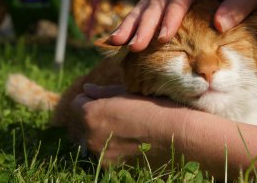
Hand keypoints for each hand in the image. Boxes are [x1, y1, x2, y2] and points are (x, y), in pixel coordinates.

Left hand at [71, 84, 187, 166]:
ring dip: (102, 134)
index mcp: (91, 114)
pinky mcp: (112, 169)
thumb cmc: (156, 108)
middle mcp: (89, 137)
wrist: (179, 136)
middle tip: (119, 115)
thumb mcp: (129, 93)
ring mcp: (100, 156)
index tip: (106, 100)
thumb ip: (103, 92)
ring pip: (93, 140)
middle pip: (83, 123)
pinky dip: (112, 149)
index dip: (91, 99)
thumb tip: (86, 89)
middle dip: (95, 118)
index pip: (77, 103)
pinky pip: (105, 154)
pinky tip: (132, 143)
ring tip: (127, 130)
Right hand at [110, 0, 256, 51]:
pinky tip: (118, 39)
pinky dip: (133, 25)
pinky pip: (147, 12)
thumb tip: (219, 23)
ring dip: (132, 25)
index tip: (164, 38)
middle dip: (146, 24)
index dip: (171, 14)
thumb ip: (240, 4)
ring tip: (118, 43)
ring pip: (148, 5)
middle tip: (135, 46)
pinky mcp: (169, 4)